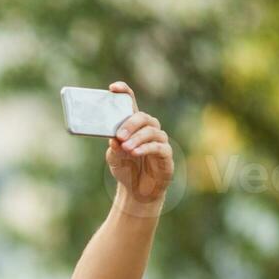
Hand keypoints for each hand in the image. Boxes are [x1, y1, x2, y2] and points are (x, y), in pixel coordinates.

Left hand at [105, 81, 173, 206]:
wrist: (136, 191)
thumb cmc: (125, 169)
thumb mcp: (113, 158)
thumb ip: (113, 147)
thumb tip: (113, 138)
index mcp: (133, 126)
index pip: (131, 104)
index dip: (124, 92)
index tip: (113, 88)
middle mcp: (148, 129)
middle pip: (143, 117)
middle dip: (130, 124)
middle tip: (119, 135)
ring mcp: (158, 141)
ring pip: (152, 131)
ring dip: (137, 138)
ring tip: (125, 148)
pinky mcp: (166, 154)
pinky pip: (159, 147)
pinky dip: (146, 148)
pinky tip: (135, 153)